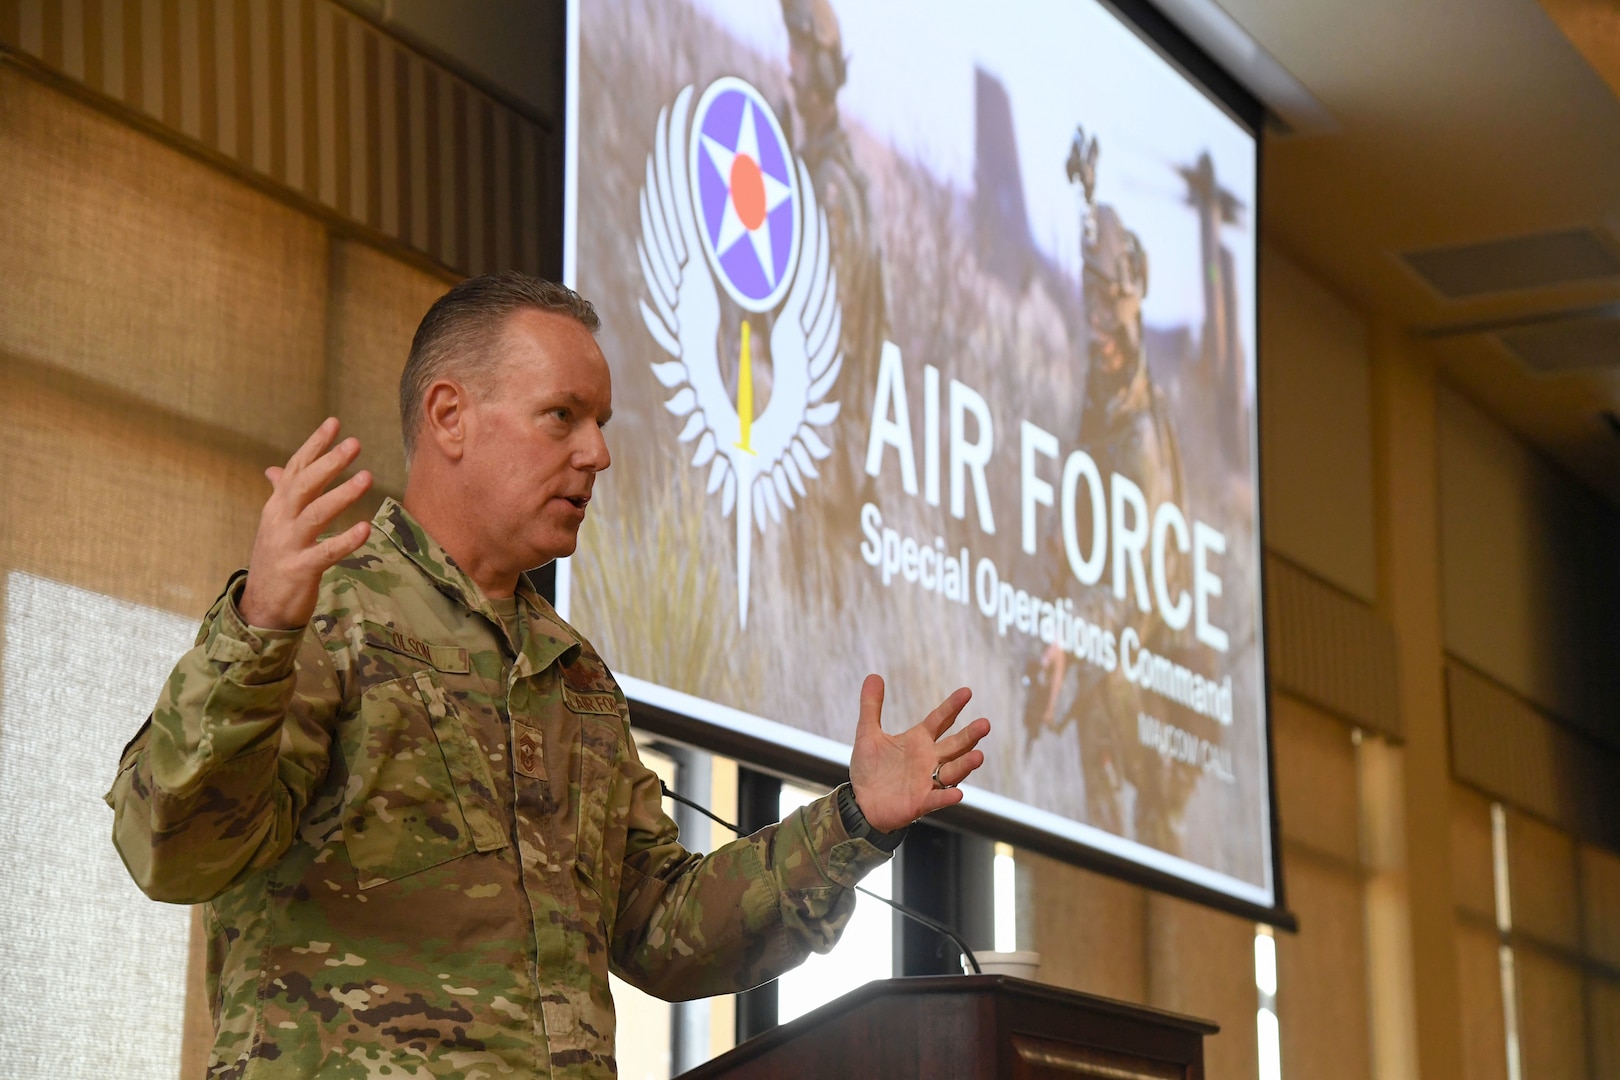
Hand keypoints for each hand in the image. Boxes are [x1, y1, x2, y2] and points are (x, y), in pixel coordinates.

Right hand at [238, 418, 373, 629]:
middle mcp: (280, 521)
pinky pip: (325, 553)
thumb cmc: (274, 561)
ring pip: (315, 514)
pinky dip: (345, 540)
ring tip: (367, 477)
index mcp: (277, 507)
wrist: (260, 608)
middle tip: (354, 443)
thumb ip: (280, 495)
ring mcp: (288, 545)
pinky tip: (365, 529)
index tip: (334, 423)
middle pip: (304, 485)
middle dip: (329, 462)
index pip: (295, 468)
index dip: (314, 445)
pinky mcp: (299, 570)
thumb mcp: (274, 524)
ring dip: (342, 494)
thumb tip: (274, 469)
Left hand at [848, 675, 990, 832]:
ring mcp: (928, 781)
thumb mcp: (867, 734)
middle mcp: (929, 759)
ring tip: (979, 756)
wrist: (861, 803)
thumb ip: (871, 706)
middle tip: (985, 724)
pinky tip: (957, 793)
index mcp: (919, 741)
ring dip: (965, 764)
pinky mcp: (922, 802)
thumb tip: (873, 675)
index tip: (967, 692)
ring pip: (952, 771)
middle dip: (970, 736)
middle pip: (955, 746)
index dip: (953, 706)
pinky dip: (947, 796)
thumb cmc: (869, 769)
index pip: (940, 720)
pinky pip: (938, 799)